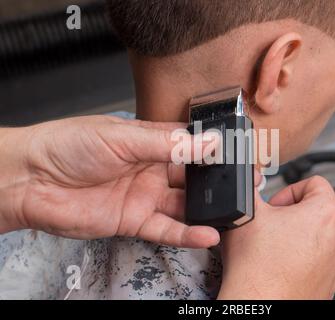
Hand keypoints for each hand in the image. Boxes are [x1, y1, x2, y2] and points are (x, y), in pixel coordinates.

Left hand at [0, 115, 219, 247]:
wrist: (32, 179)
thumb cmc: (69, 145)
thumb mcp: (123, 138)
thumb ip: (167, 144)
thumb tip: (208, 141)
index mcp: (150, 142)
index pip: (191, 145)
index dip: (214, 149)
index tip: (237, 154)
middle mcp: (151, 170)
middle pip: (192, 177)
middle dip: (216, 182)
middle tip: (243, 185)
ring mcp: (144, 196)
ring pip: (184, 206)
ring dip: (206, 211)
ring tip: (232, 214)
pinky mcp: (134, 221)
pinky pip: (166, 229)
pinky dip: (187, 234)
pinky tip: (207, 235)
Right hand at [218, 176, 334, 299]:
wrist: (259, 304)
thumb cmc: (256, 265)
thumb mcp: (246, 212)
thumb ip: (251, 187)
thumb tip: (251, 179)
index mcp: (323, 214)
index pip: (315, 183)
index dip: (289, 190)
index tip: (275, 205)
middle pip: (314, 211)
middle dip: (289, 214)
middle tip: (268, 226)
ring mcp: (333, 263)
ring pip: (314, 237)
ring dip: (293, 237)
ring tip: (270, 247)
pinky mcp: (326, 282)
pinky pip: (314, 260)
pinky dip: (297, 259)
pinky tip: (277, 265)